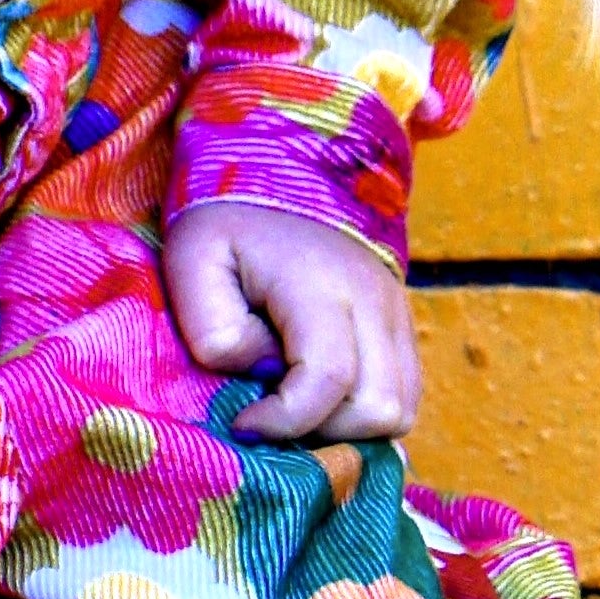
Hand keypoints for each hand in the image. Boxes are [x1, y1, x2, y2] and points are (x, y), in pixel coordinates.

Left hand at [165, 200, 419, 443]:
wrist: (285, 166)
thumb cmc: (229, 220)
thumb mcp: (194, 258)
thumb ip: (213, 325)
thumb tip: (257, 370)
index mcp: (322, 287)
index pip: (329, 380)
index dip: (285, 421)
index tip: (244, 422)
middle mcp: (374, 304)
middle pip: (380, 409)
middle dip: (322, 432)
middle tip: (272, 417)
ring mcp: (397, 314)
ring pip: (401, 410)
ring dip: (349, 428)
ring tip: (297, 411)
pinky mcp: (401, 324)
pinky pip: (405, 394)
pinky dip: (366, 412)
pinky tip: (321, 400)